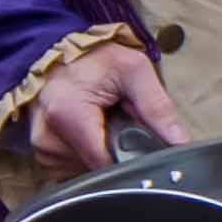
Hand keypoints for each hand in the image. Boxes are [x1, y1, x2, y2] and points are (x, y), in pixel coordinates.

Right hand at [16, 33, 184, 174]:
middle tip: (116, 121)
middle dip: (114, 150)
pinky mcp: (41, 154)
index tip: (135, 140)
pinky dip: (84, 154)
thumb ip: (157, 107)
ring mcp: (41, 149)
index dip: (128, 158)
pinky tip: (87, 131)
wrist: (54, 50)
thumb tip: (180, 141)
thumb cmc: (93, 57)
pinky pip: (71, 168)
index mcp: (67, 114)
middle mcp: (48, 138)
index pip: (106, 164)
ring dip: (100, 152)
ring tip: (100, 123)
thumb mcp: (133, 70)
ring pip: (84, 171)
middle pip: (96, 169)